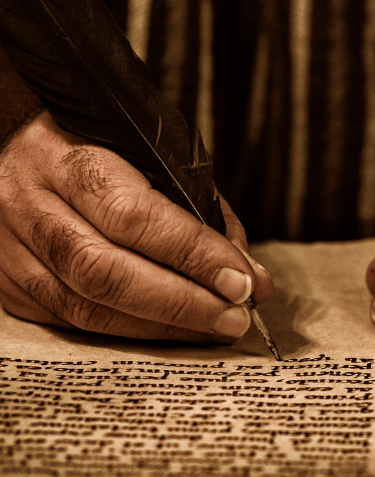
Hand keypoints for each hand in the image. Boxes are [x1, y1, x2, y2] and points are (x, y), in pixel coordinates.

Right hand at [0, 111, 271, 340]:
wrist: (5, 145)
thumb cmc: (91, 146)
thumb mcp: (145, 151)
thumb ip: (196, 207)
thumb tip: (248, 275)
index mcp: (68, 158)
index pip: (134, 215)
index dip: (193, 253)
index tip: (243, 280)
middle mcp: (30, 205)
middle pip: (105, 271)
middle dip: (182, 302)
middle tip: (234, 317)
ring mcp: (12, 250)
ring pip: (86, 306)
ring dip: (160, 327)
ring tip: (213, 329)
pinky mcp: (7, 286)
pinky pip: (71, 322)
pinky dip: (127, 331)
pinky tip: (168, 331)